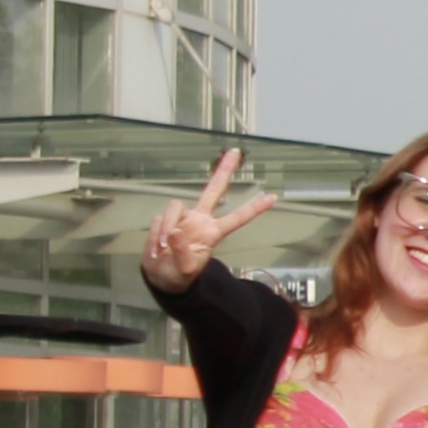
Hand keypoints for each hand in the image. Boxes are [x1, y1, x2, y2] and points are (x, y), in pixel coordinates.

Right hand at [140, 149, 276, 294]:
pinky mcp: (165, 219)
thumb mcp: (184, 270)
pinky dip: (155, 234)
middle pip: (213, 190)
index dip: (253, 209)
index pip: (237, 218)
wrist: (161, 276)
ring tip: (163, 249)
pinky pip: (158, 220)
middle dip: (223, 171)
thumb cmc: (179, 274)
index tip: (273, 197)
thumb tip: (175, 233)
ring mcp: (183, 218)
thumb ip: (182, 252)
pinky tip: (157, 247)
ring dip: (166, 227)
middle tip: (235, 151)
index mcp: (213, 233)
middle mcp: (200, 220)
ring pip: (175, 207)